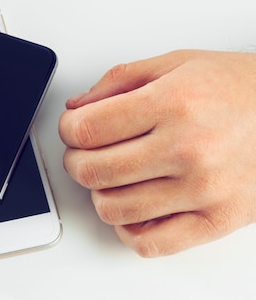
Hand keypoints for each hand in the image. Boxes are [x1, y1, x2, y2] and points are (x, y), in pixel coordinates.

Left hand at [59, 49, 255, 256]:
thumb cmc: (237, 87)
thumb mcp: (176, 63)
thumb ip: (119, 80)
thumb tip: (77, 107)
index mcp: (172, 104)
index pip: (88, 130)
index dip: (68, 130)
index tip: (72, 129)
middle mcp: (187, 149)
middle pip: (93, 171)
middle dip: (75, 161)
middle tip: (84, 152)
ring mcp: (203, 189)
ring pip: (113, 209)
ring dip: (99, 193)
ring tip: (111, 176)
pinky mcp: (217, 220)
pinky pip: (151, 243)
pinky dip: (128, 229)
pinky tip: (132, 207)